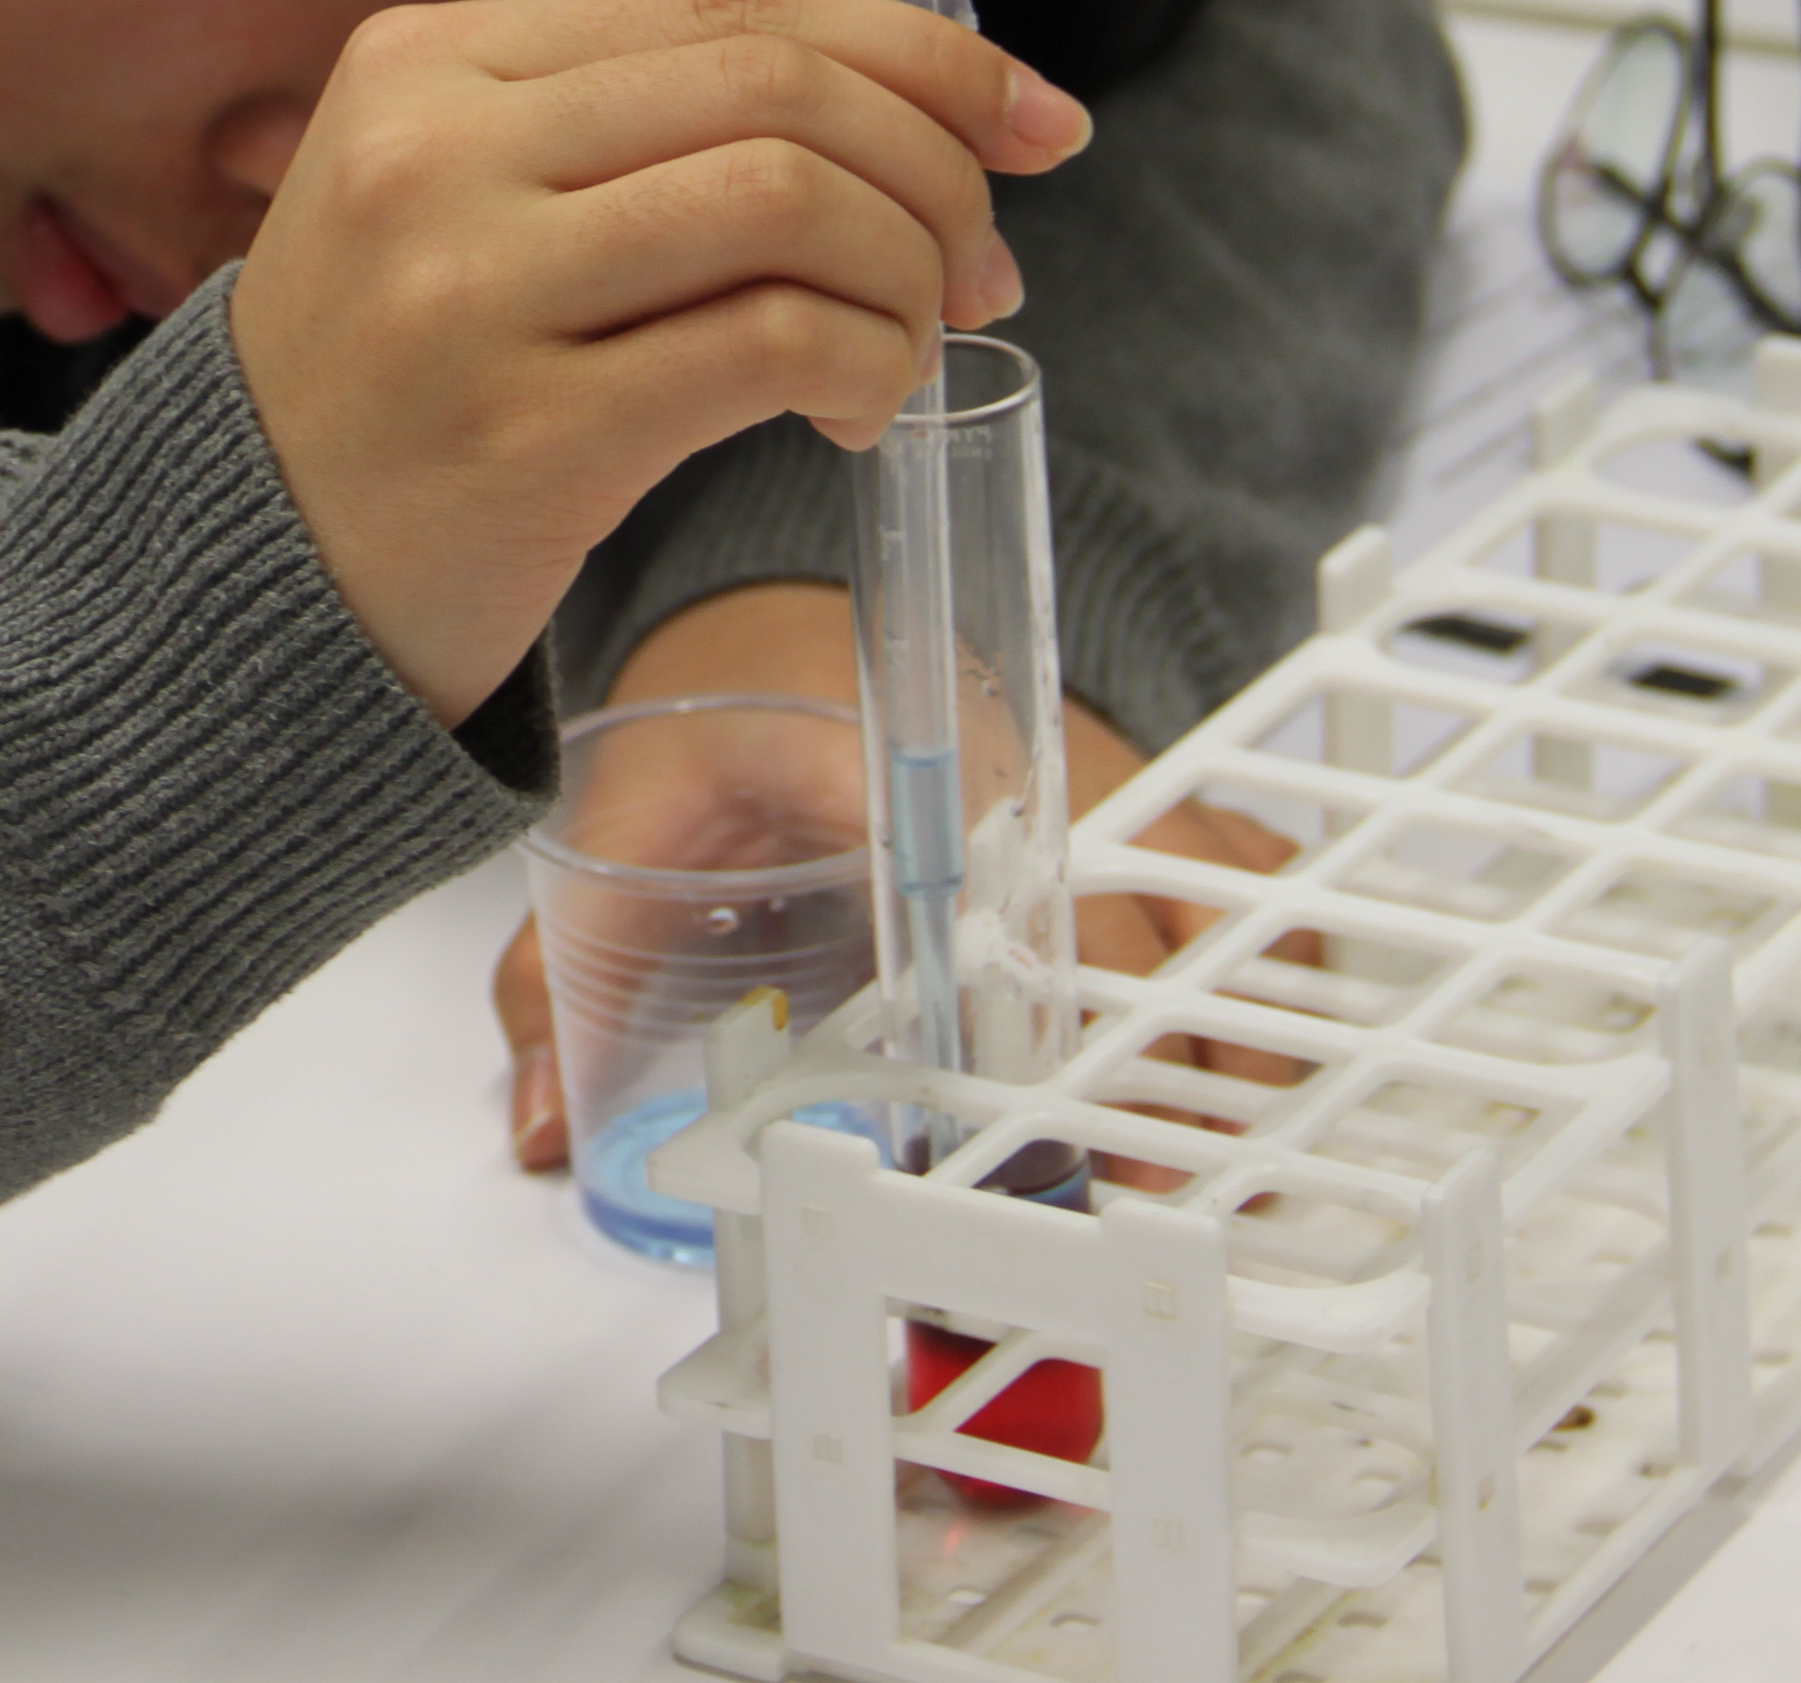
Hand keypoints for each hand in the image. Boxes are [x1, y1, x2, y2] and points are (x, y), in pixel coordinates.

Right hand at [231, 0, 1085, 726]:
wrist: (243, 581)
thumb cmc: (400, 389)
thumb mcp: (463, 203)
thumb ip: (641, 130)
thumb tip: (936, 100)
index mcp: (426, 63)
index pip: (733, 7)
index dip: (922, 56)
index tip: (1037, 123)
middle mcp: (434, 152)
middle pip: (779, 88)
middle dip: (937, 171)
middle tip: (984, 269)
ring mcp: (469, 290)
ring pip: (792, 201)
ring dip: (906, 276)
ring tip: (904, 349)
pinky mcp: (524, 432)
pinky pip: (771, 345)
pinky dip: (864, 365)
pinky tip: (851, 411)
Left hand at [490, 585, 1303, 1168]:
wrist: (797, 610)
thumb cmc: (726, 721)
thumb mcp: (626, 824)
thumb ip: (564, 972)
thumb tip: (539, 1119)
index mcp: (896, 769)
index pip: (980, 906)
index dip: (1013, 1025)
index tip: (1027, 1125)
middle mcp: (1019, 775)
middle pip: (1120, 931)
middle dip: (1137, 1071)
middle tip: (1137, 1191)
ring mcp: (1094, 785)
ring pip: (1199, 909)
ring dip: (1211, 1039)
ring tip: (1217, 1165)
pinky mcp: (1137, 802)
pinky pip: (1239, 875)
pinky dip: (1260, 963)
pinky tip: (1259, 1066)